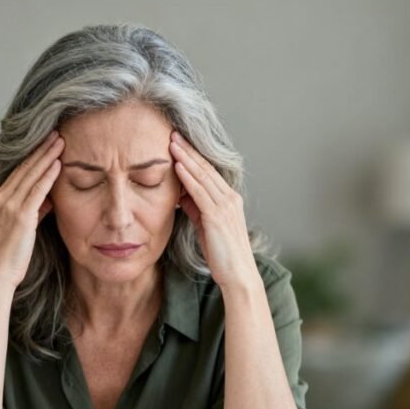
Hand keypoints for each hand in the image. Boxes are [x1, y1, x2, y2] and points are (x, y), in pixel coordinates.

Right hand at [0, 131, 64, 289]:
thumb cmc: (10, 256)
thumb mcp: (23, 229)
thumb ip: (34, 211)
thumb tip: (48, 199)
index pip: (19, 171)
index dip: (34, 155)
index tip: (47, 142)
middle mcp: (1, 198)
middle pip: (25, 167)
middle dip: (41, 149)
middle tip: (56, 133)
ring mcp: (9, 206)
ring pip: (31, 174)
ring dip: (47, 156)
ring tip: (60, 140)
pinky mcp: (20, 216)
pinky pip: (37, 190)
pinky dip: (48, 175)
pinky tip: (58, 163)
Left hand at [169, 131, 257, 288]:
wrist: (238, 275)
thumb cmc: (222, 255)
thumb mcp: (206, 227)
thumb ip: (196, 209)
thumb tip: (181, 195)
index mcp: (229, 199)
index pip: (208, 172)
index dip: (193, 156)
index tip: (178, 142)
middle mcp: (230, 198)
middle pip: (206, 168)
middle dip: (188, 150)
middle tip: (173, 133)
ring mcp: (225, 206)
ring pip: (203, 176)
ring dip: (186, 158)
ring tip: (171, 143)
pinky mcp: (217, 216)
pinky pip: (200, 192)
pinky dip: (188, 177)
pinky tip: (178, 166)